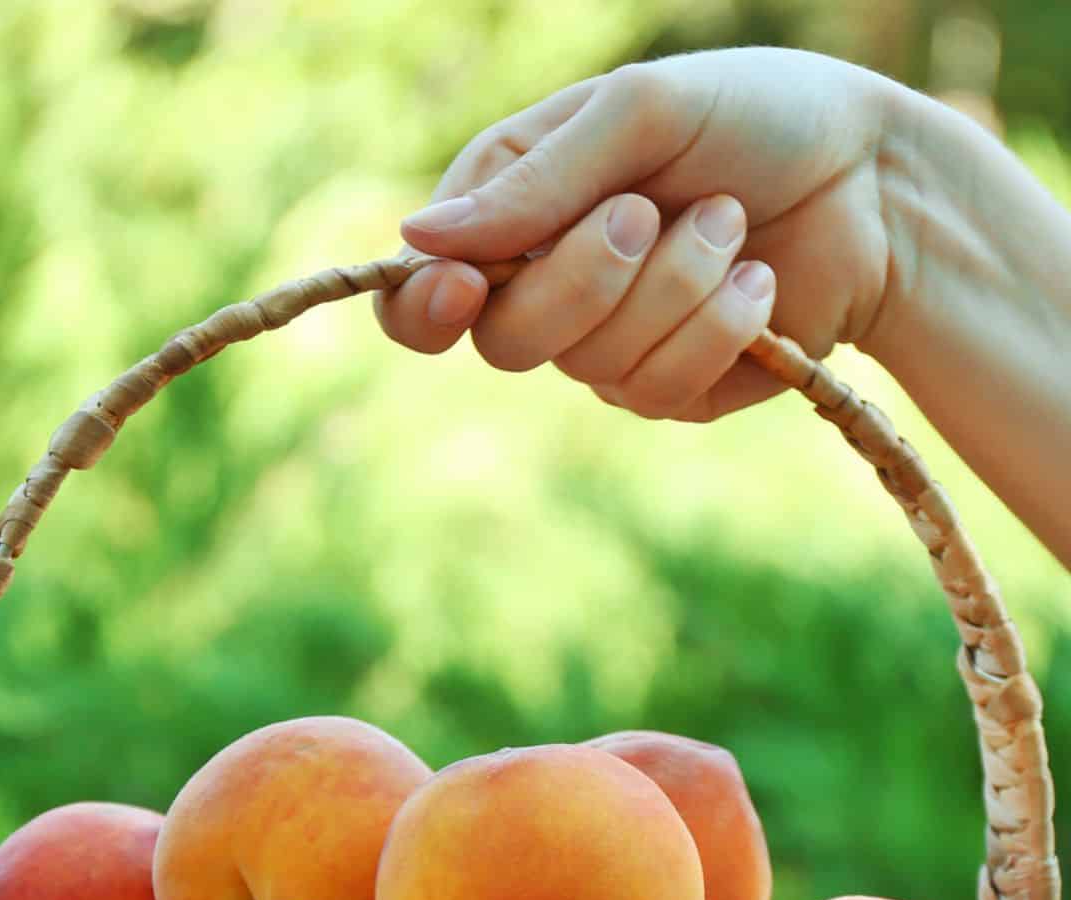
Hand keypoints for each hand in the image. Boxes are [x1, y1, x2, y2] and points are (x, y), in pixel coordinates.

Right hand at [376, 48, 891, 422]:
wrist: (875, 182)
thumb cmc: (755, 118)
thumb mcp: (640, 114)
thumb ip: (534, 181)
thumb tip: (417, 238)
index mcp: (516, 209)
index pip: (423, 291)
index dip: (426, 307)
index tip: (463, 289)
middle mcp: (549, 288)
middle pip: (507, 339)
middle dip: (587, 276)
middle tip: (650, 211)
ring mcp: (609, 349)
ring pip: (592, 366)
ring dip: (677, 287)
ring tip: (733, 222)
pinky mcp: (672, 392)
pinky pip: (659, 391)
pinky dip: (717, 329)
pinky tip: (759, 283)